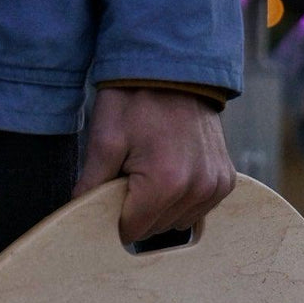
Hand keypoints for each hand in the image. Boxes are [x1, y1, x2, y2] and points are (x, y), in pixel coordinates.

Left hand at [73, 87, 236, 242]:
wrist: (176, 72)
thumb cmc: (135, 102)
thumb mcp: (104, 139)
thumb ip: (91, 183)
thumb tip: (79, 213)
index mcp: (165, 183)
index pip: (132, 230)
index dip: (116, 214)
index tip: (113, 189)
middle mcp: (196, 189)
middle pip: (155, 229)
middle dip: (139, 209)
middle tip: (133, 173)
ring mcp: (215, 186)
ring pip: (177, 222)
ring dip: (162, 206)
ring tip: (155, 170)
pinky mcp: (225, 181)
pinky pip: (198, 210)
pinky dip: (183, 198)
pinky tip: (174, 171)